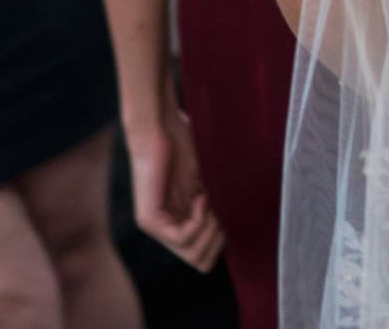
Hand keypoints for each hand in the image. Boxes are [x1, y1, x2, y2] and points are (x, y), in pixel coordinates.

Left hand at [127, 110, 224, 271]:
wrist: (161, 129)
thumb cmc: (186, 146)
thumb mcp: (207, 181)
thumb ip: (215, 204)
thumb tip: (240, 225)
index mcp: (180, 221)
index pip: (204, 254)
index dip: (223, 240)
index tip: (230, 212)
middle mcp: (166, 229)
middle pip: (200, 261)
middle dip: (219, 240)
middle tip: (223, 211)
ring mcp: (155, 227)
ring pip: (191, 254)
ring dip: (211, 231)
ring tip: (213, 203)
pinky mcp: (148, 220)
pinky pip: (181, 237)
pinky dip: (198, 221)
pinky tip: (202, 197)